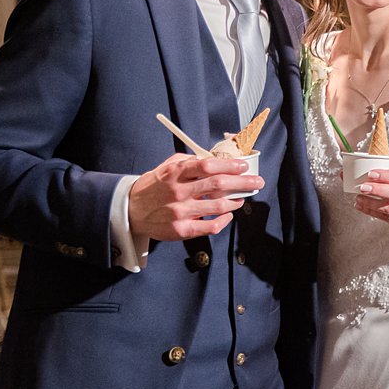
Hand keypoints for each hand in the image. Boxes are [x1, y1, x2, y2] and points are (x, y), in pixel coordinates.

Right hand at [128, 153, 262, 240]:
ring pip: (218, 207)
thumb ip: (189, 162)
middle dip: (243, 183)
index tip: (243, 166)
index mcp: (175, 173)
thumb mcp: (166, 167)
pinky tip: (228, 214)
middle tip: (258, 181)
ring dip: (235, 201)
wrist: (130, 210)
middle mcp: (178, 191)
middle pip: (218, 185)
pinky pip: (211, 227)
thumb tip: (215, 159)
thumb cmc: (154, 186)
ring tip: (242, 198)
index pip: (207, 165)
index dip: (229, 165)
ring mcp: (180, 212)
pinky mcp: (181, 230)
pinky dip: (224, 221)